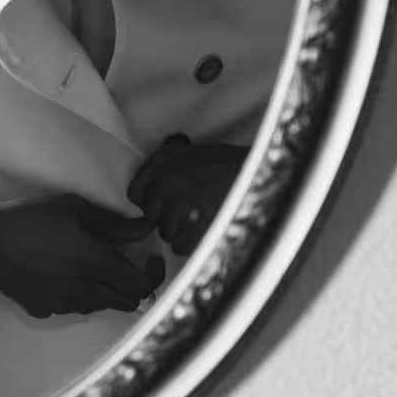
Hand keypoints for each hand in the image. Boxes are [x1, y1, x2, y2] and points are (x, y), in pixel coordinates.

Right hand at [0, 194, 165, 318]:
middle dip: (135, 285)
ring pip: (102, 306)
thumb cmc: (28, 219)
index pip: (140, 285)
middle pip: (127, 302)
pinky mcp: (45, 310)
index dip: (154, 275)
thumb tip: (146, 228)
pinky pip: (74, 308)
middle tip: (130, 265)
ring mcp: (63, 304)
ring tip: (97, 268)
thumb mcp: (74, 209)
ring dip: (109, 291)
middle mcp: (82, 290)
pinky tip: (68, 275)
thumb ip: (114, 224)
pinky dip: (82, 295)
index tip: (152, 260)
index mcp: (94, 263)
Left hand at [127, 135, 247, 255]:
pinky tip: (201, 231)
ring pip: (164, 232)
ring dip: (177, 229)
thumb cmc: (230, 163)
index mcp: (167, 165)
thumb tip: (147, 175)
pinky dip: (188, 243)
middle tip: (183, 210)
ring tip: (196, 219)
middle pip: (151, 214)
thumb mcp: (193, 150)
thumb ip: (165, 161)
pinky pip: (178, 246)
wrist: (261, 175)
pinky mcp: (198, 228)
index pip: (135, 191)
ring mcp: (184, 207)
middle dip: (163, 214)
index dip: (147, 198)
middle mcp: (171, 185)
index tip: (159, 201)